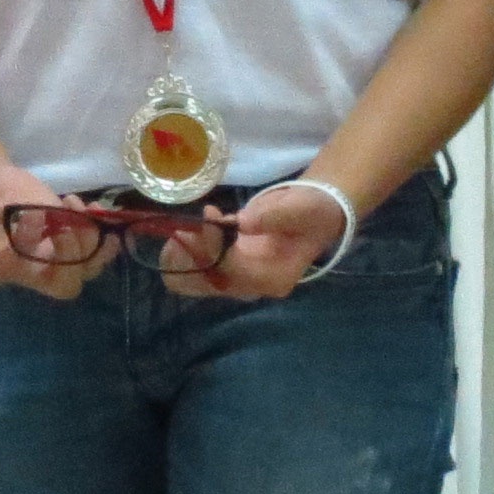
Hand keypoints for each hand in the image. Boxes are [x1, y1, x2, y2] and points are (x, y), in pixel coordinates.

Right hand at [0, 158, 94, 300]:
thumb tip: (25, 214)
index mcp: (6, 268)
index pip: (50, 281)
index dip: (65, 257)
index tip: (58, 222)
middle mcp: (29, 271)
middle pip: (72, 280)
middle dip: (85, 250)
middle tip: (80, 216)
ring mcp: (47, 256)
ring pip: (86, 266)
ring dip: (94, 237)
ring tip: (83, 205)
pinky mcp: (57, 239)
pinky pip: (87, 246)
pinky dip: (95, 227)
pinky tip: (87, 205)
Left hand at [166, 183, 344, 301]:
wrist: (315, 212)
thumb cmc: (310, 211)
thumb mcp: (299, 209)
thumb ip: (272, 216)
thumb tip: (242, 224)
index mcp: (275, 277)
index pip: (235, 270)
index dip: (216, 245)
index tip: (209, 215)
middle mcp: (256, 285)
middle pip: (214, 283)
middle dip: (192, 258)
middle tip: (182, 228)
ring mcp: (243, 278)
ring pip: (203, 282)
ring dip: (184, 260)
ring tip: (178, 231)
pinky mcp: (232, 267)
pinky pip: (203, 271)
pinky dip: (188, 257)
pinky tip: (184, 233)